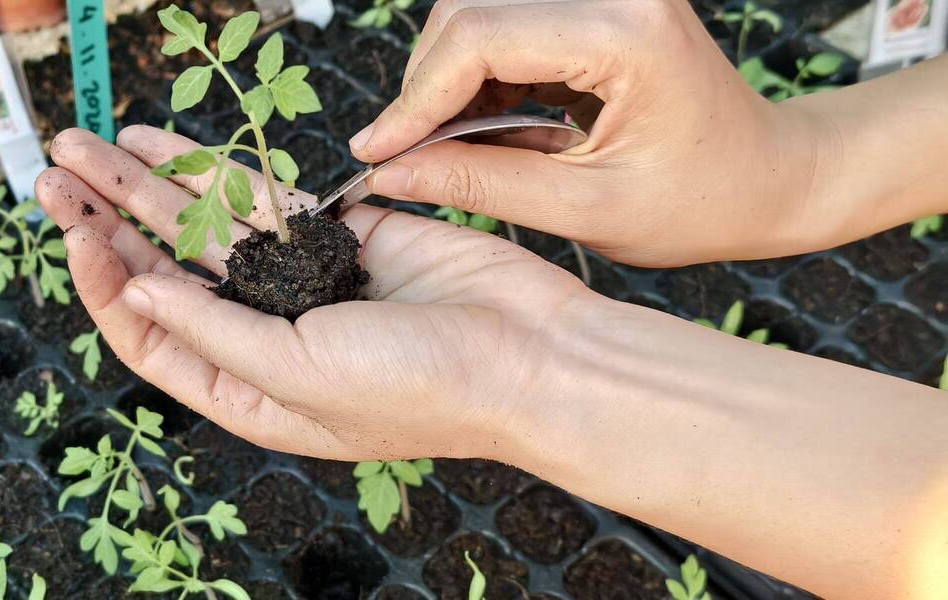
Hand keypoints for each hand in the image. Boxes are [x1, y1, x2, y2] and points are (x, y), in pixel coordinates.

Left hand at [35, 126, 589, 460]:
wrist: (531, 353)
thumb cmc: (426, 388)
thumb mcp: (299, 377)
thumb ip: (212, 331)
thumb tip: (134, 291)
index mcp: (247, 389)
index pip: (150, 335)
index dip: (104, 284)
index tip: (76, 233)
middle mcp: (263, 335)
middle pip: (164, 270)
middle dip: (108, 220)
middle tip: (56, 173)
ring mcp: (298, 281)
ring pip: (203, 225)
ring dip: (146, 186)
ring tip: (87, 146)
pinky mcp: (337, 235)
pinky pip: (260, 198)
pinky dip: (214, 170)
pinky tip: (163, 146)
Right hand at [349, 0, 835, 266]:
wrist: (772, 176)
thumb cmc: (702, 201)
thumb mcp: (587, 208)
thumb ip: (482, 183)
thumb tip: (389, 172)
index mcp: (625, 34)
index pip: (480, 38)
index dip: (415, 99)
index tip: (375, 153)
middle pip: (468, 14)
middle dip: (424, 88)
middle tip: (403, 157)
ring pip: (477, 15)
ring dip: (447, 81)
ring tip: (445, 148)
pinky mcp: (597, 4)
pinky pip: (504, 24)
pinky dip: (477, 76)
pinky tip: (481, 126)